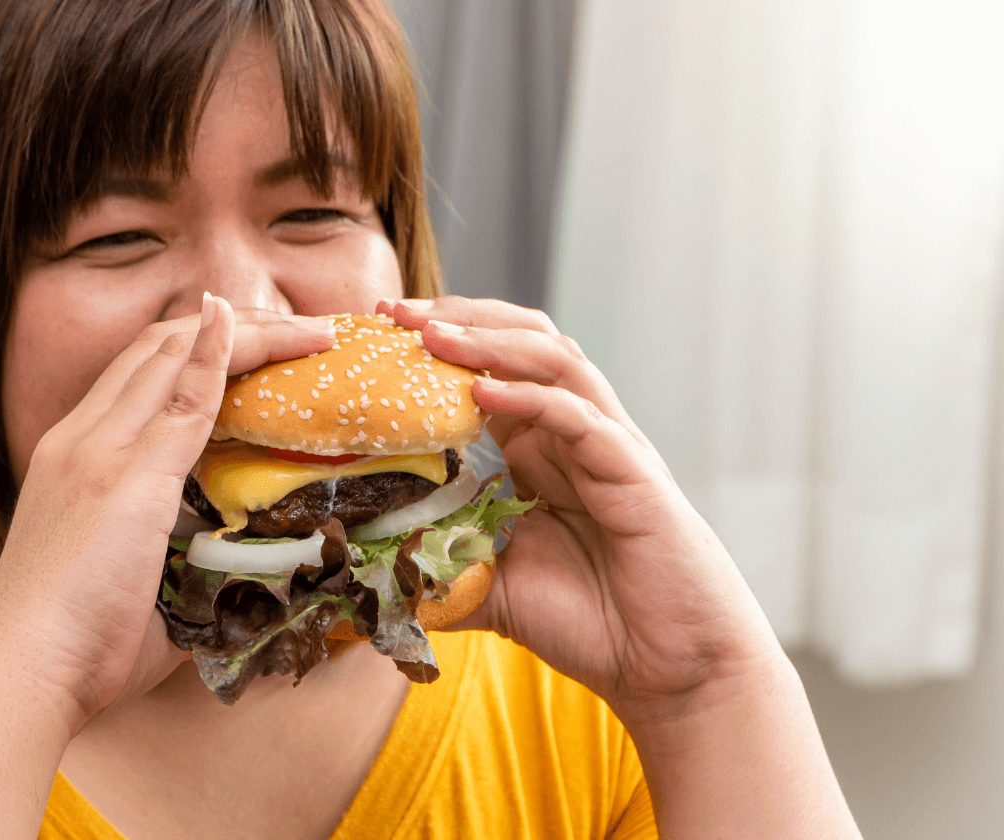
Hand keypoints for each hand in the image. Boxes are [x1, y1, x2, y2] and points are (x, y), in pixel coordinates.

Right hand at [0, 296, 337, 728]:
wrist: (23, 669)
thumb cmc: (76, 650)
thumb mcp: (137, 588)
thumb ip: (184, 569)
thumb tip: (244, 586)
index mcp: (75, 459)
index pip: (138, 375)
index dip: (197, 349)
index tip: (257, 347)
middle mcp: (81, 440)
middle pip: (158, 350)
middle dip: (235, 327)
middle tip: (303, 332)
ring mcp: (99, 451)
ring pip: (175, 358)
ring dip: (250, 334)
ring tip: (312, 333)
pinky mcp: (127, 477)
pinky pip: (184, 398)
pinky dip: (220, 353)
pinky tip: (247, 325)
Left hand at [378, 297, 781, 716]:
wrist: (669, 668)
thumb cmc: (589, 622)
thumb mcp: (491, 588)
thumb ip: (439, 567)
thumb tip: (368, 569)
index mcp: (538, 448)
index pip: (485, 369)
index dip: (434, 345)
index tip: (375, 333)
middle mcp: (573, 433)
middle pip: (519, 341)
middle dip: (456, 318)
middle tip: (393, 313)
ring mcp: (607, 446)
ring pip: (552, 360)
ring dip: (489, 341)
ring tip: (430, 333)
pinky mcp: (634, 473)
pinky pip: (580, 418)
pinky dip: (531, 397)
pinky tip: (482, 392)